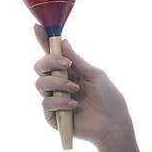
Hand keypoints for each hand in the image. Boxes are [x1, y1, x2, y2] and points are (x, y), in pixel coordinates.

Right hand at [32, 24, 131, 147]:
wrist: (113, 124)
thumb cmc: (109, 98)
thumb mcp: (95, 75)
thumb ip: (77, 61)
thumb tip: (63, 42)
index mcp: (70, 72)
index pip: (52, 55)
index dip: (43, 40)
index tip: (37, 27)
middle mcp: (59, 83)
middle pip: (40, 66)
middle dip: (49, 62)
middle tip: (66, 66)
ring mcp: (54, 99)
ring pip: (40, 84)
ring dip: (57, 84)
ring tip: (75, 90)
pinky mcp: (52, 115)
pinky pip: (46, 103)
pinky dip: (60, 101)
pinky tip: (73, 105)